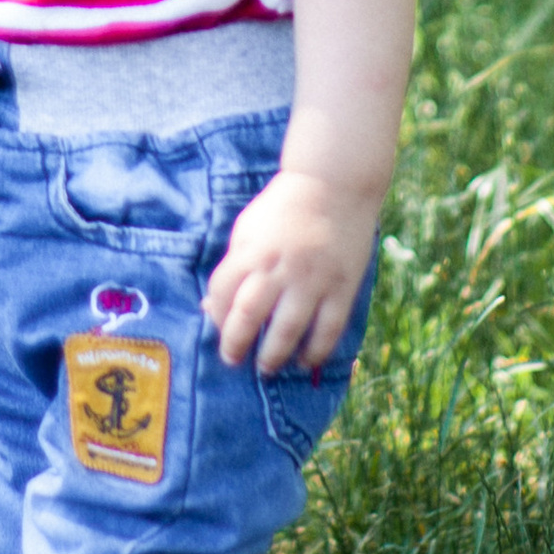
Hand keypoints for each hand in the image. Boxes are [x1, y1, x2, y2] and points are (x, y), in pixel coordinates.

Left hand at [203, 168, 378, 375]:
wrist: (333, 185)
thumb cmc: (283, 209)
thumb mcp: (247, 229)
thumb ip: (232, 266)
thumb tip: (211, 307)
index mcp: (252, 251)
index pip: (222, 292)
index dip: (215, 315)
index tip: (218, 328)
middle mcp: (279, 268)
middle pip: (249, 316)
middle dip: (236, 344)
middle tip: (233, 360)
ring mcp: (313, 280)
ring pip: (288, 330)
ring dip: (274, 356)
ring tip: (266, 368)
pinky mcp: (342, 288)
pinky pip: (328, 329)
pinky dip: (315, 351)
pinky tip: (305, 361)